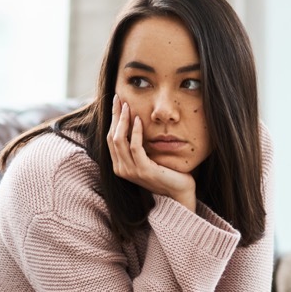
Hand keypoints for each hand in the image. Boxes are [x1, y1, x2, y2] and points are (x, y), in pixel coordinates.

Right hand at [107, 94, 197, 210]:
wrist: (180, 192)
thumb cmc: (167, 173)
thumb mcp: (148, 157)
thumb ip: (139, 145)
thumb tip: (136, 121)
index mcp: (120, 166)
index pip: (110, 138)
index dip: (112, 119)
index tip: (117, 102)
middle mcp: (121, 169)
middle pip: (111, 136)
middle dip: (114, 116)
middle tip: (119, 98)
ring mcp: (131, 171)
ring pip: (119, 140)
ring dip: (123, 120)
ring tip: (127, 106)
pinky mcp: (143, 170)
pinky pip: (135, 146)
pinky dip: (136, 131)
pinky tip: (139, 119)